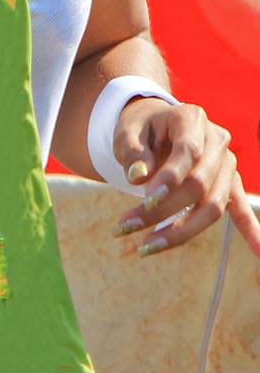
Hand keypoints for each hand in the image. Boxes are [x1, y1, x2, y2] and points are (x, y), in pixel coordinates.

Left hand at [110, 97, 259, 259]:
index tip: (145, 200)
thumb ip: (132, 152)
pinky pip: (240, 209)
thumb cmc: (140, 130)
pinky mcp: (228, 184)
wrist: (156, 126)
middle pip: (199, 184)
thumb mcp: (127, 132)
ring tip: (144, 248)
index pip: (188, 151)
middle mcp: (216, 140)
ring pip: (213, 205)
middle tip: (125, 226)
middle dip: (163, 210)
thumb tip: (137, 177)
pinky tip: (258, 253)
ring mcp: (226, 164)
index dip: (169, 178)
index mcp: (191, 119)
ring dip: (181, 230)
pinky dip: (249, 230)